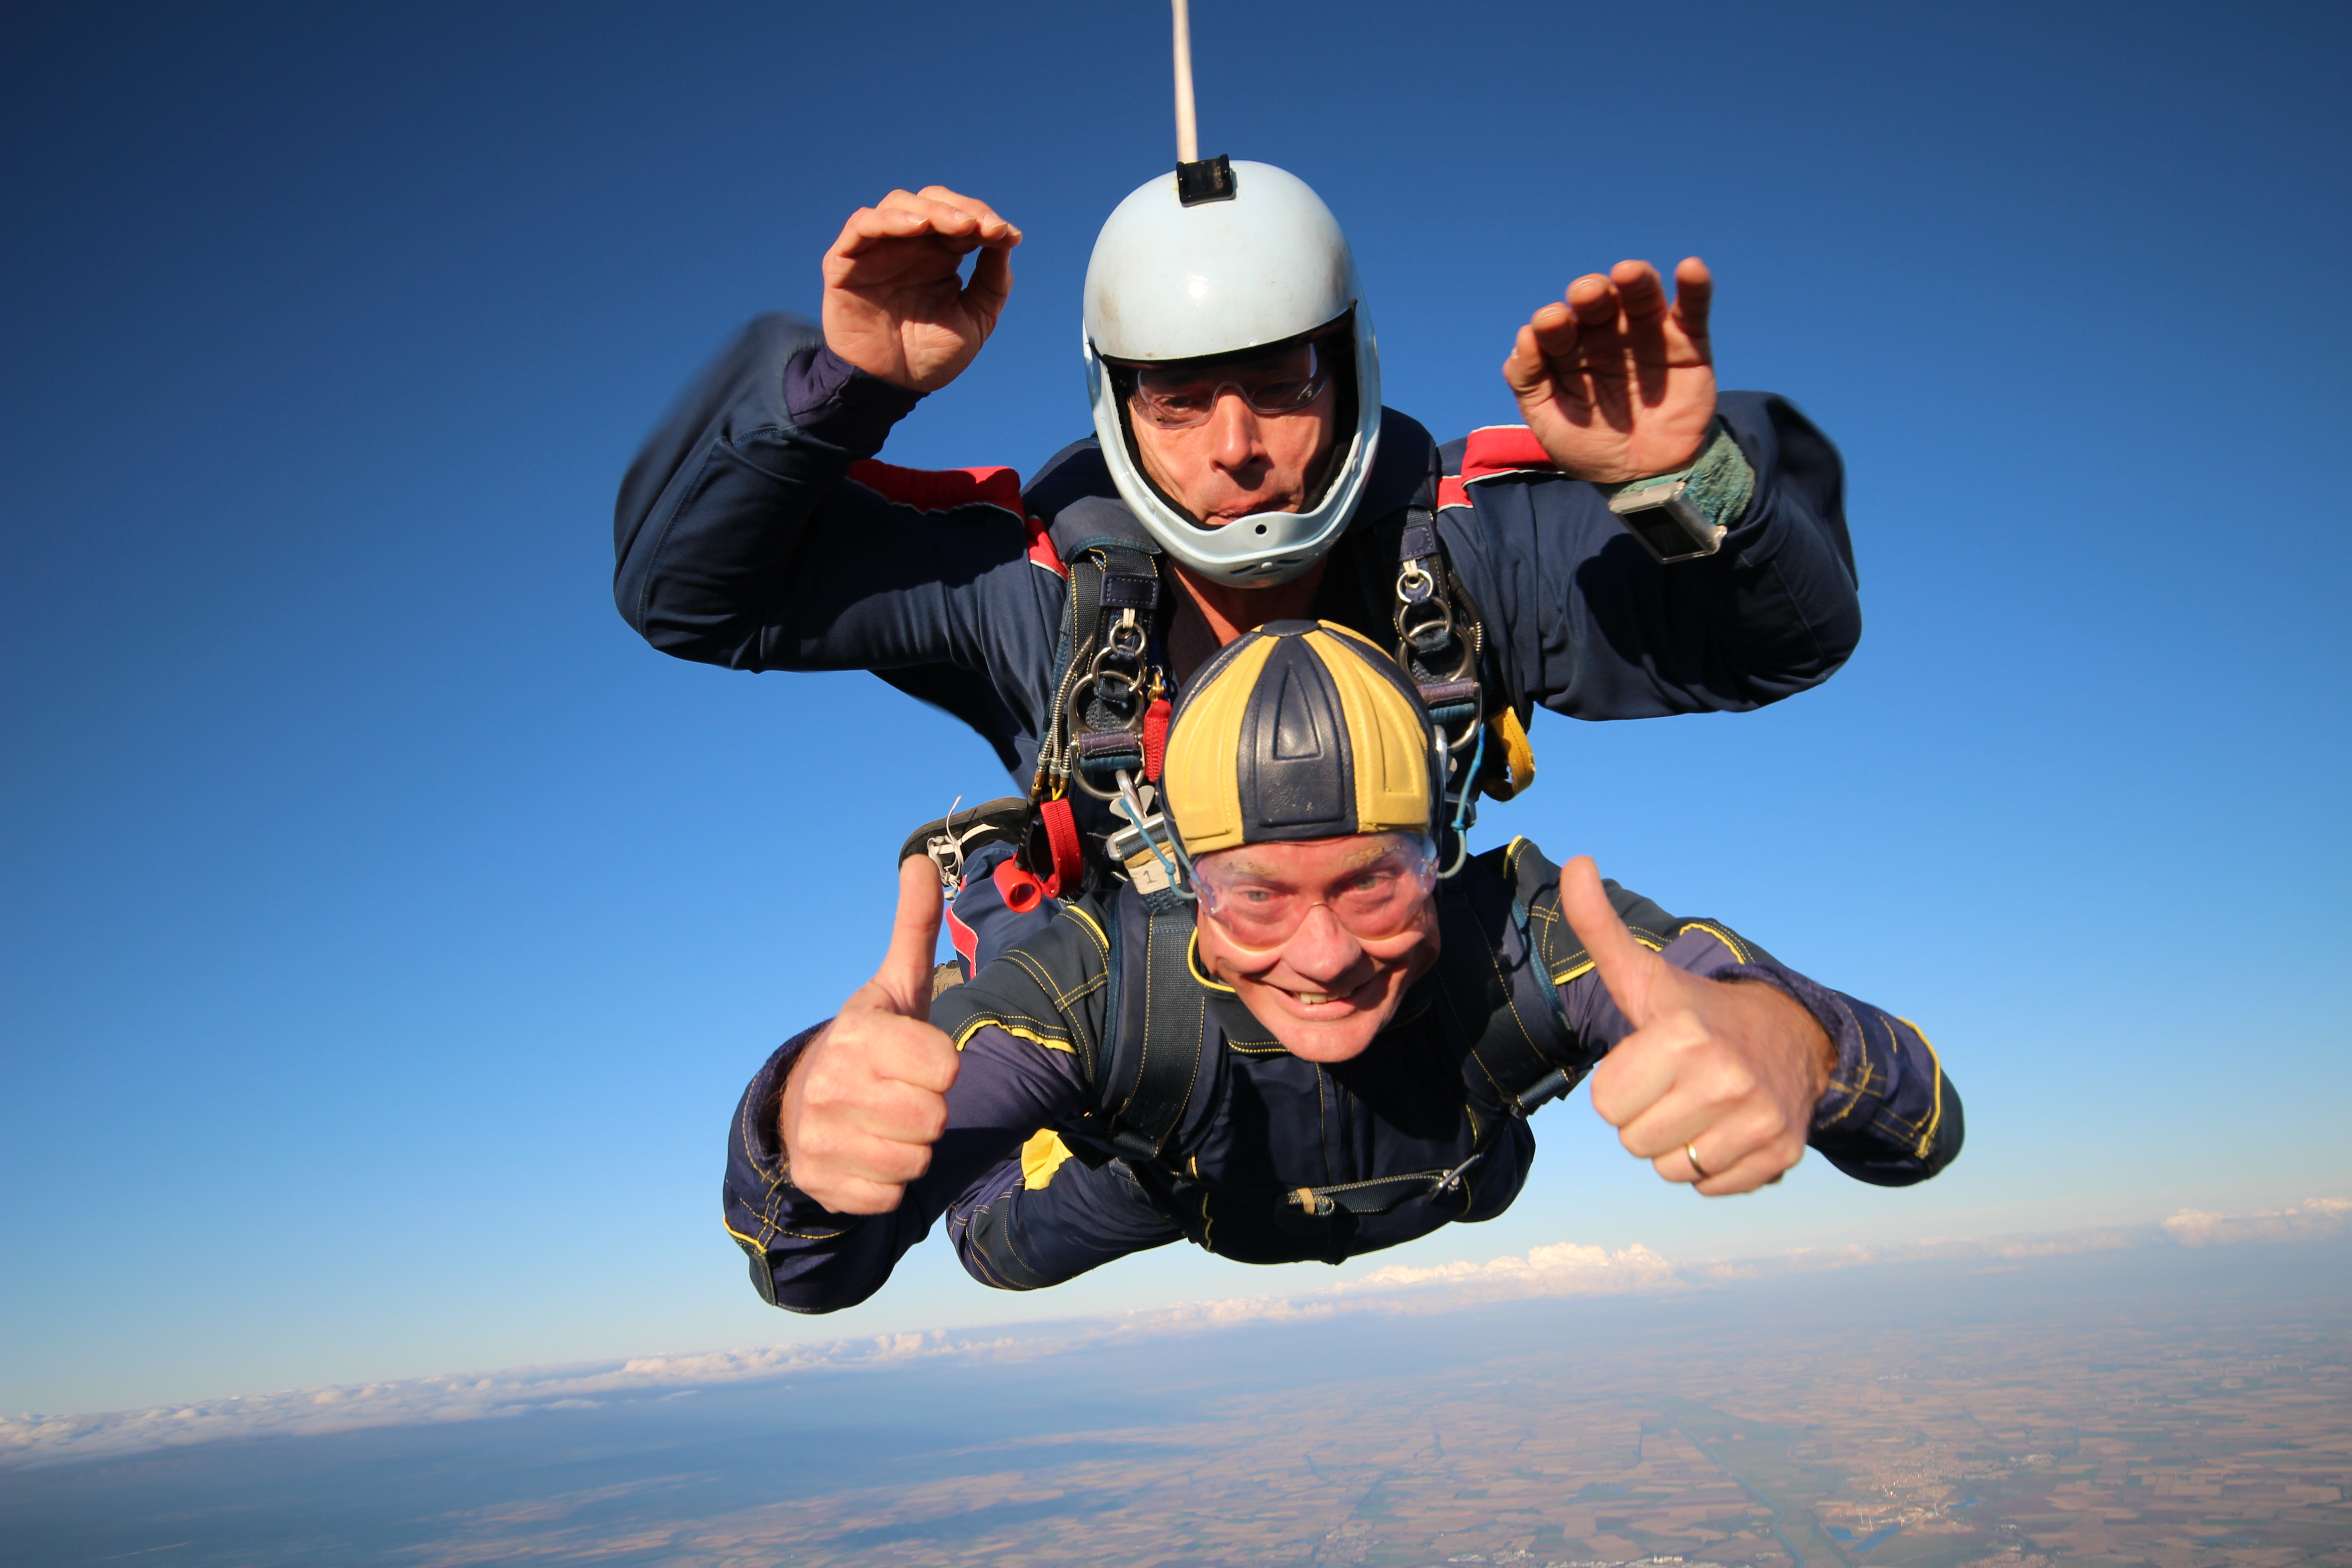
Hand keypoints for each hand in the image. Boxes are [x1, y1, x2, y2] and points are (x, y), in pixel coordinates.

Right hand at [777, 857, 958, 1213]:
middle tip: (904, 1093)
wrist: (802, 1104)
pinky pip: (888, 1196)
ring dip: (911, 1147)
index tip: (919, 1058)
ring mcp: (821, 1138)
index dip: (941, 1066)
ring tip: (887, 1122)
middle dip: (928, 1110)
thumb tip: (923, 859)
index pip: (943, 1066)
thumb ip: (914, 928)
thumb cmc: (872, 1043)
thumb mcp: (896, 987)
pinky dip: (886, 1181)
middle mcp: (832, 1086)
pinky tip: (868, 1153)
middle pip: (932, 1119)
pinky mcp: (819, 1182)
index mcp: (859, 1036)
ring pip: (913, 1162)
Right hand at [821, 186, 1019, 392]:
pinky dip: (888, 219)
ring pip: (899, 204)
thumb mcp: (976, 319)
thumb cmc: (931, 355)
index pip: (961, 218)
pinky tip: (917, 225)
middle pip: (933, 201)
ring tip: (958, 225)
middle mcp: (910, 245)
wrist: (892, 387)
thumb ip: (993, 281)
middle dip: (961, 209)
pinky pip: (861, 225)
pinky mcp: (846, 260)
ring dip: (931, 210)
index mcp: (941, 255)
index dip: (984, 219)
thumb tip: (1007, 237)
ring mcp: (878, 249)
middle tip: (982, 226)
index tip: (1007, 235)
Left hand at [1502, 259, 1717, 483]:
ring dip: (1635, 279)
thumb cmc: (1592, 446)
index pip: (1556, 325)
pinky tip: (1689, 268)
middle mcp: (1606, 334)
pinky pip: (1693, 308)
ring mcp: (1647, 334)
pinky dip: (1695, 286)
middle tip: (1587, 296)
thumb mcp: (1549, 422)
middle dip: (1589, 292)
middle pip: (1597, 300)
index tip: (1551, 326)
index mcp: (1569, 349)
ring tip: (1628, 274)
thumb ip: (1529, 379)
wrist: (1646, 477)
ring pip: (1641, 294)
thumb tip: (1524, 336)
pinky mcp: (1688, 342)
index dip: (1551, 322)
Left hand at [1560, 857, 1833, 1194]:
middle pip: (1634, 1141)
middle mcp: (1726, 1080)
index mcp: (1683, 1035)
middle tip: (1677, 1083)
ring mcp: (1759, 1121)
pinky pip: (1710, 1187)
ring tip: (1702, 1103)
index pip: (1606, 1104)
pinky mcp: (1781, 1155)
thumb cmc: (1697, 1012)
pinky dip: (1713, 1165)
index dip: (1622, 1083)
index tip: (1652, 1058)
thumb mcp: (1645, 974)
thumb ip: (1599, 927)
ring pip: (1670, 1169)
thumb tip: (1575, 863)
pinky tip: (1728, 1127)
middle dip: (1646, 1115)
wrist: (1791, 1036)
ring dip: (1678, 1142)